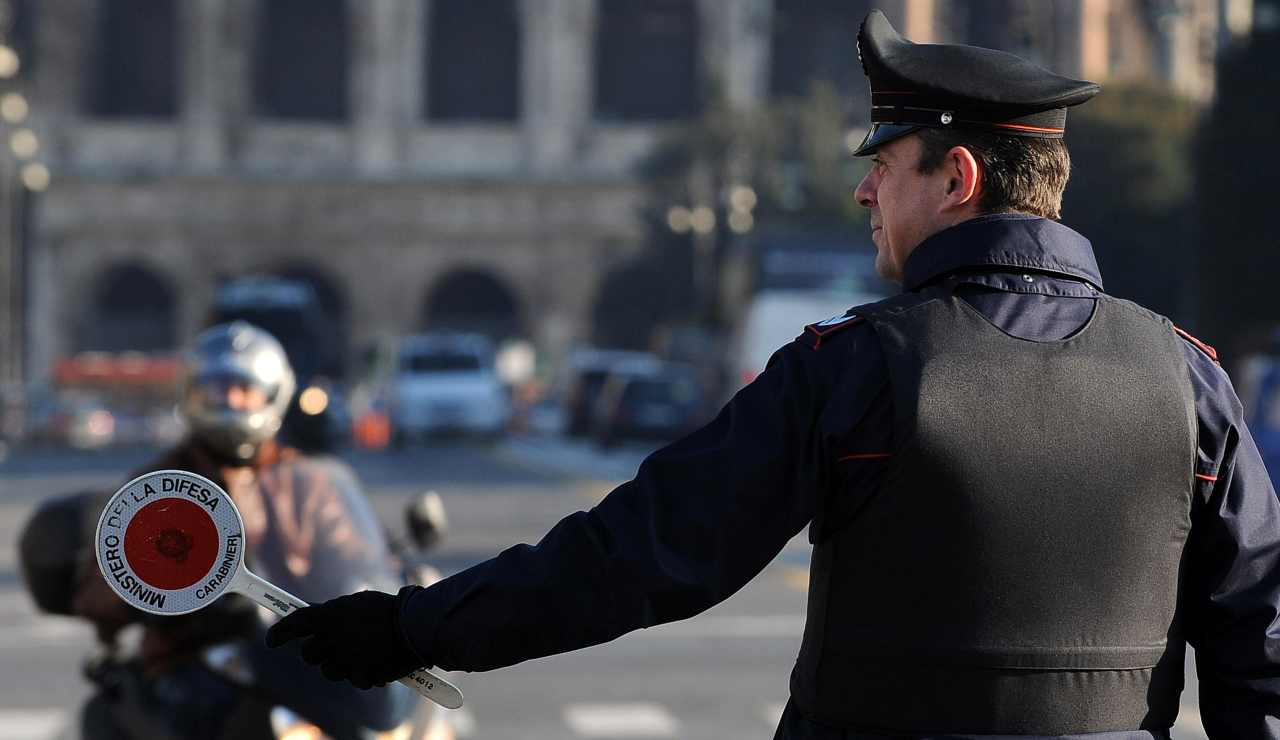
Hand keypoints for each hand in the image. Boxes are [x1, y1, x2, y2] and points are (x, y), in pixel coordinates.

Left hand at [265, 586, 425, 689]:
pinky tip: (376, 661)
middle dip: (316, 651)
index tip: (271, 640)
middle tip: (329, 645)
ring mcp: (346, 660)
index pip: (293, 624)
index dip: (279, 633)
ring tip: (360, 651)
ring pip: (329, 671)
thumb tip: (312, 616)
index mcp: (329, 616)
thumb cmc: (389, 609)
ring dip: (339, 664)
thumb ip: (333, 613)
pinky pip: (354, 680)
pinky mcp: (362, 676)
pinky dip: (362, 673)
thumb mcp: (357, 602)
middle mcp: (333, 639)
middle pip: (309, 654)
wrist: (418, 627)